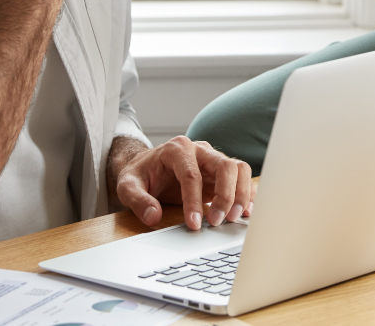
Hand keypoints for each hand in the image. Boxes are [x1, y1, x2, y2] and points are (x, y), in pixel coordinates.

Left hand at [109, 135, 254, 231]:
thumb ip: (138, 201)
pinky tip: (245, 212)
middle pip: (224, 166)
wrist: (147, 166)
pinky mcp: (220, 172)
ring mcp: (212, 159)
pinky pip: (241, 177)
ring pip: (238, 168)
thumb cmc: (140, 175)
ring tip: (234, 219)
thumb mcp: (128, 186)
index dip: (194, 201)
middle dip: (225, 196)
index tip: (194, 225)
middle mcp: (199, 150)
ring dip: (240, 194)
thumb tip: (153, 217)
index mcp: (177, 149)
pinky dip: (247, 193)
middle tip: (217, 222)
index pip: (191, 174)